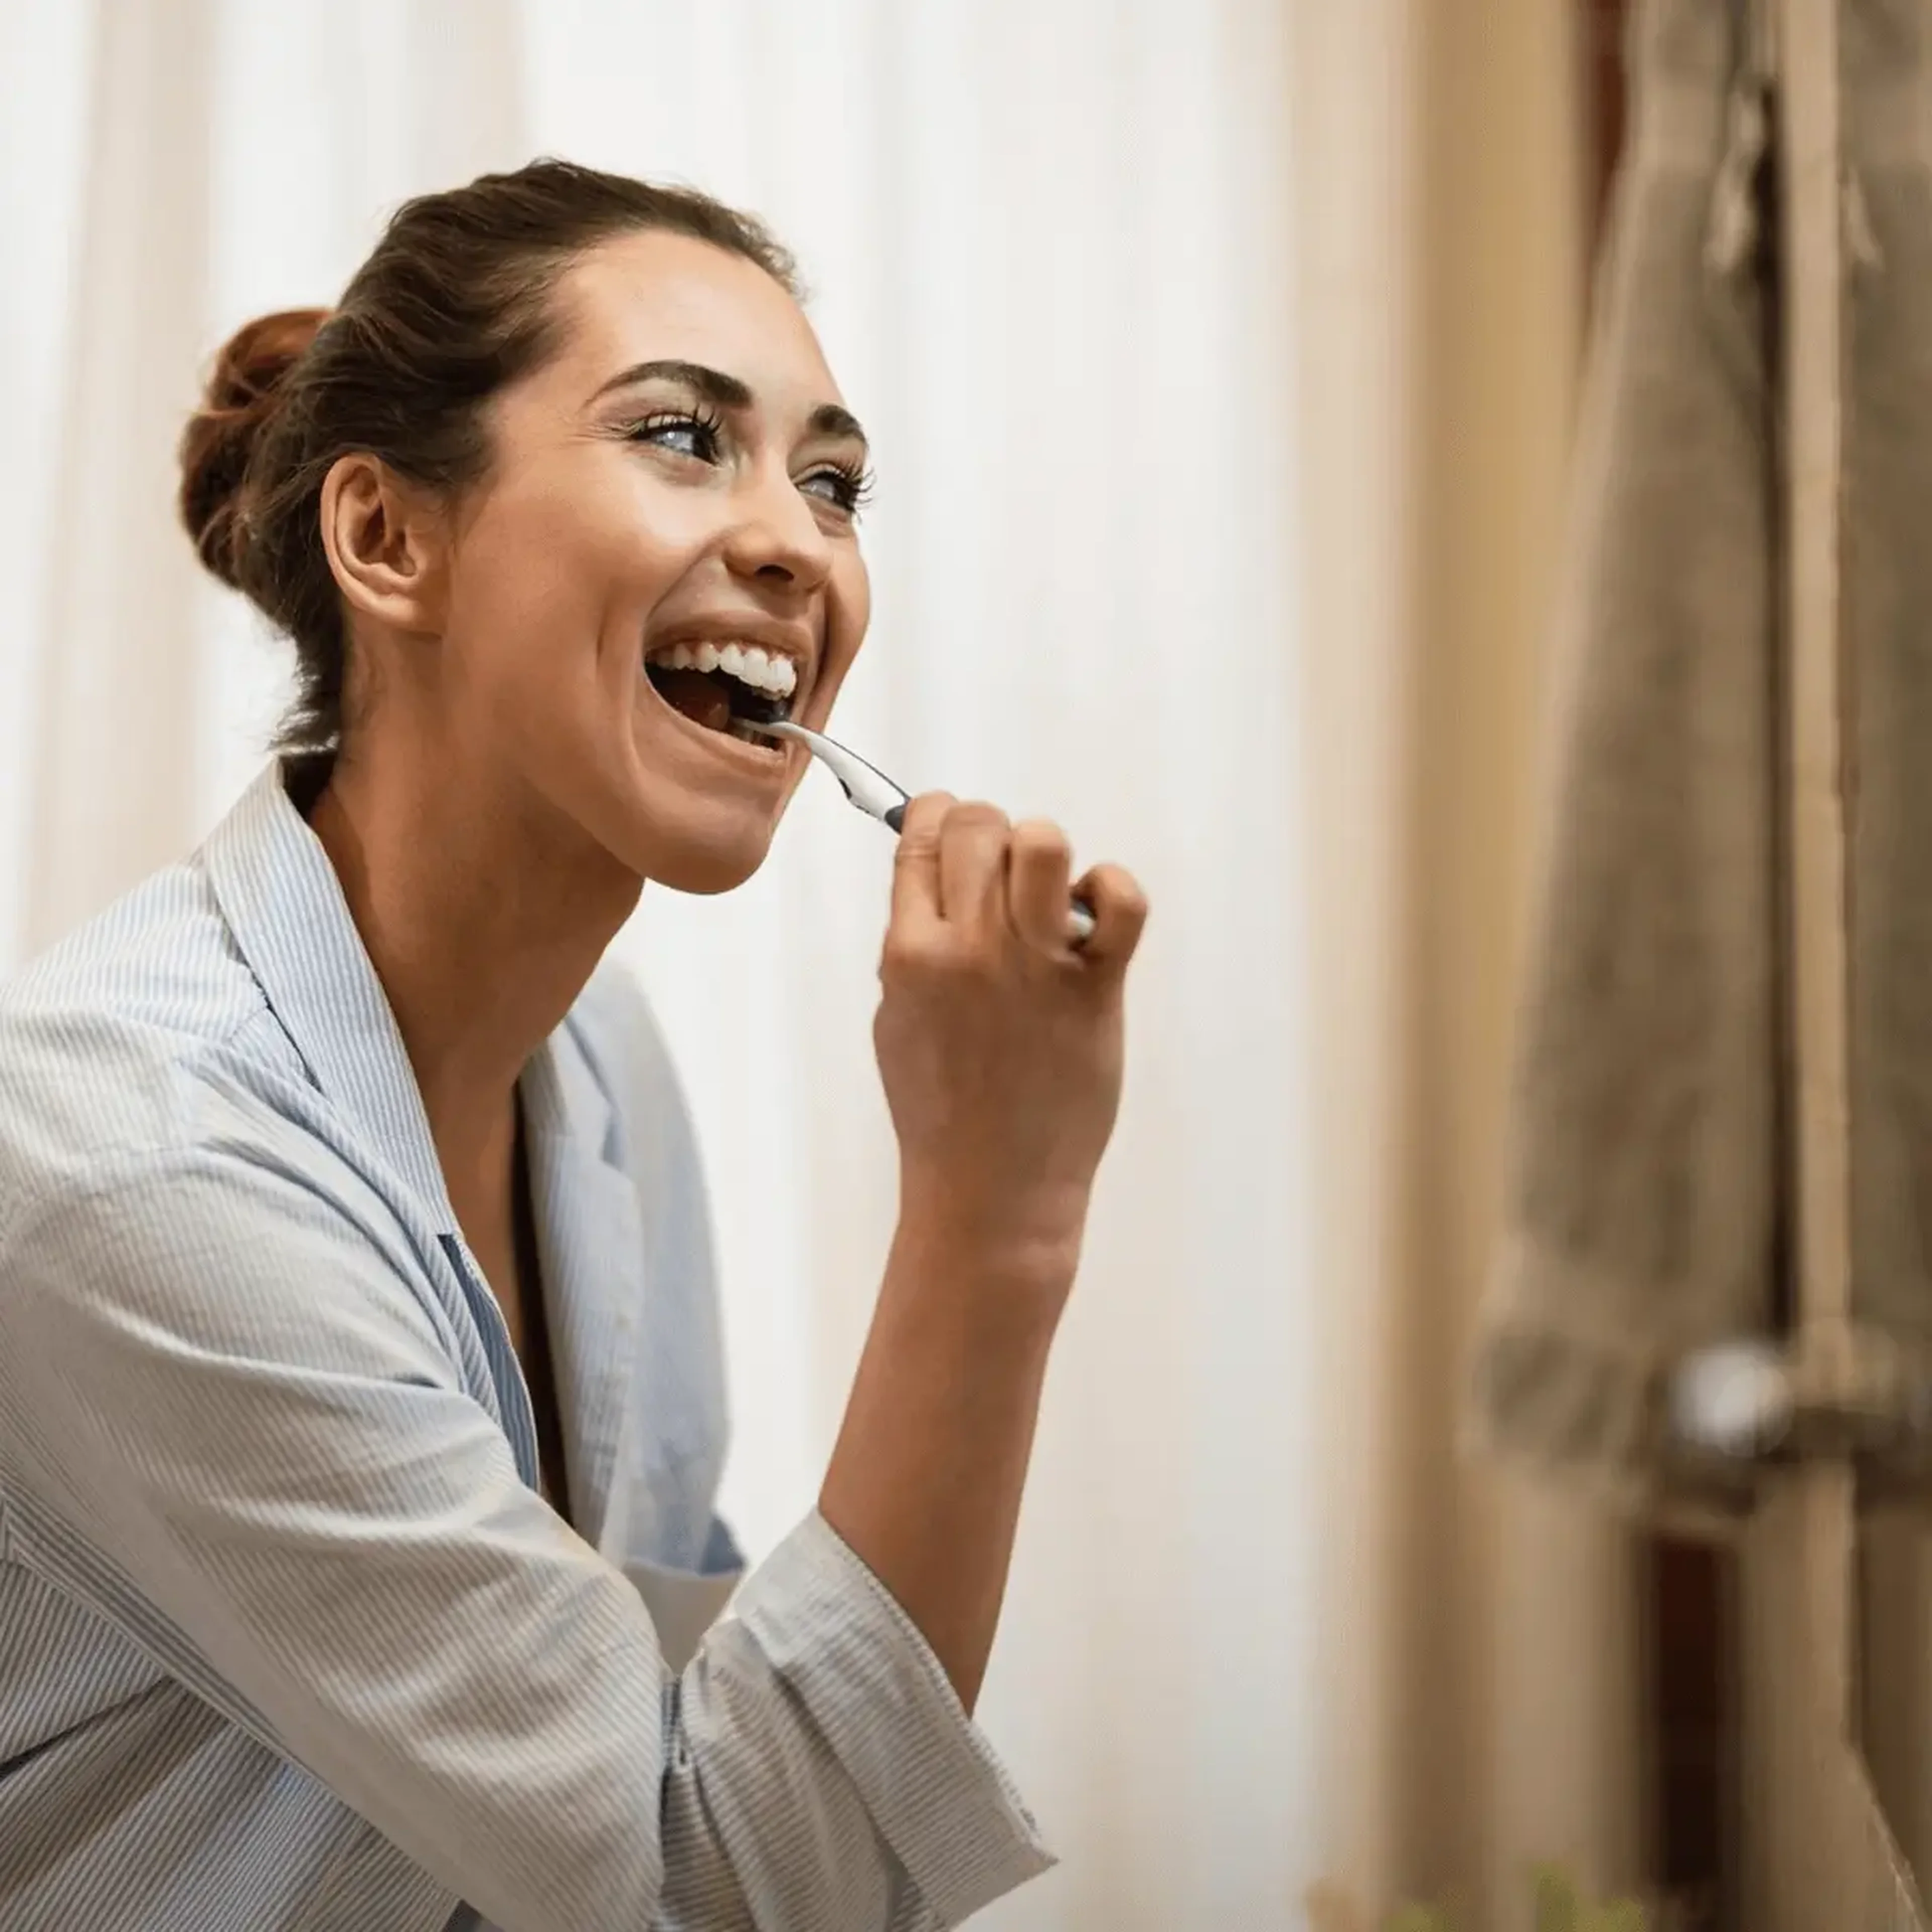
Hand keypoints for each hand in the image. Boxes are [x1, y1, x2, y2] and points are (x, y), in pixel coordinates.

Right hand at [873, 794, 1147, 1273]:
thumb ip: (910, 947)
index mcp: (910, 954)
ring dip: (1043, 852)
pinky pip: (1121, 902)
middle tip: (1000, 872)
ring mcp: (1036, 967)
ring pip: (1042, 842)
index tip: (948, 829)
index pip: (921, 839)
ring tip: (1045, 893)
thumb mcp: (896, 1020)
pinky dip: (1112, 890)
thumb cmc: (940, 1108)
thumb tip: (934, 882)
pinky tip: (1095, 915)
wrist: (992, 1187)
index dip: (937, 817)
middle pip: (979, 826)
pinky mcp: (1095, 990)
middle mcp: (970, 950)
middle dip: (988, 832)